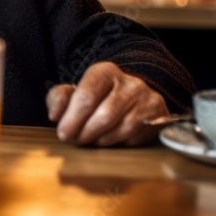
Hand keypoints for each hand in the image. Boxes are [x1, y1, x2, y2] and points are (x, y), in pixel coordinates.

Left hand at [45, 61, 167, 146]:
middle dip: (85, 133)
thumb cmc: (95, 96)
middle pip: (104, 116)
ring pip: (121, 130)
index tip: (63, 134)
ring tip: (90, 140)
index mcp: (105, 72)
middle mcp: (130, 83)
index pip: (87, 96)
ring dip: (100, 140)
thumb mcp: (73, 92)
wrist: (131, 97)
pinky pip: (135, 139)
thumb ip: (59, 99)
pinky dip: (118, 144)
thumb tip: (55, 116)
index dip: (72, 119)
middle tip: (75, 140)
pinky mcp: (160, 118)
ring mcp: (148, 100)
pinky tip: (110, 139)